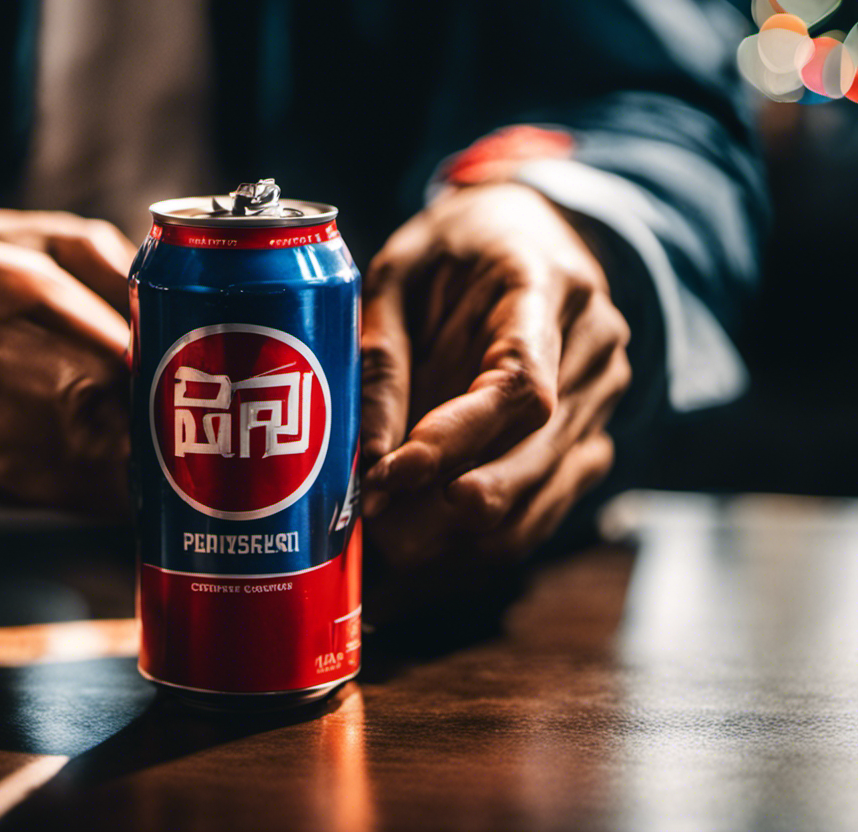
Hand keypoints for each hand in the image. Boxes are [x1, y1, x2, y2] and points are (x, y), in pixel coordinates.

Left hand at [361, 183, 629, 570]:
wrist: (531, 231)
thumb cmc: (455, 248)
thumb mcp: (398, 271)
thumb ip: (383, 356)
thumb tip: (370, 455)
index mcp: (544, 285)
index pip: (519, 382)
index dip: (456, 437)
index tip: (392, 472)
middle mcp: (592, 345)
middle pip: (537, 447)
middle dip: (454, 502)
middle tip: (383, 530)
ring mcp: (602, 395)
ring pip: (545, 490)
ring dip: (469, 533)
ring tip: (396, 544)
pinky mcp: (591, 435)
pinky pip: (549, 504)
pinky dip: (491, 536)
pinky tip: (435, 542)